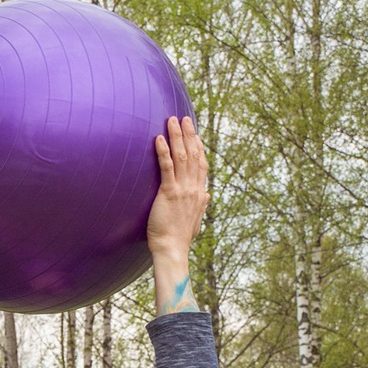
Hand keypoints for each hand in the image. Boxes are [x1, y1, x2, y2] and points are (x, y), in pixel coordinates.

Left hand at [147, 116, 209, 265]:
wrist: (173, 249)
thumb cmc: (180, 238)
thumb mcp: (195, 219)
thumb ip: (201, 204)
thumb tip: (207, 194)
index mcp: (200, 193)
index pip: (201, 164)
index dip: (198, 147)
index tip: (195, 133)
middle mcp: (194, 188)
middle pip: (193, 155)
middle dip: (189, 134)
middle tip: (184, 118)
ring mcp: (182, 189)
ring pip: (181, 157)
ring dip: (177, 136)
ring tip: (172, 121)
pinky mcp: (169, 193)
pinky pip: (166, 168)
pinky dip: (163, 151)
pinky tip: (160, 139)